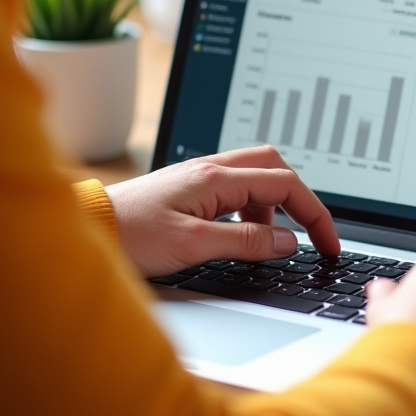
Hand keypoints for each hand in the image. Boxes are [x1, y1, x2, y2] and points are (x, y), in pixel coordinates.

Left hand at [104, 147, 339, 277]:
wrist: (86, 230)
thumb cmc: (129, 236)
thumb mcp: (193, 246)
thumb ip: (246, 243)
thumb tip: (289, 243)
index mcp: (216, 178)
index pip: (285, 184)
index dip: (314, 214)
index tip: (329, 243)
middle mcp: (211, 170)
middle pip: (276, 168)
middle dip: (300, 200)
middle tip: (311, 234)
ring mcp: (201, 179)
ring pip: (257, 180)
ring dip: (273, 209)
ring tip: (267, 245)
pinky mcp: (191, 192)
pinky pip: (236, 193)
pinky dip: (252, 213)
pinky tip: (242, 238)